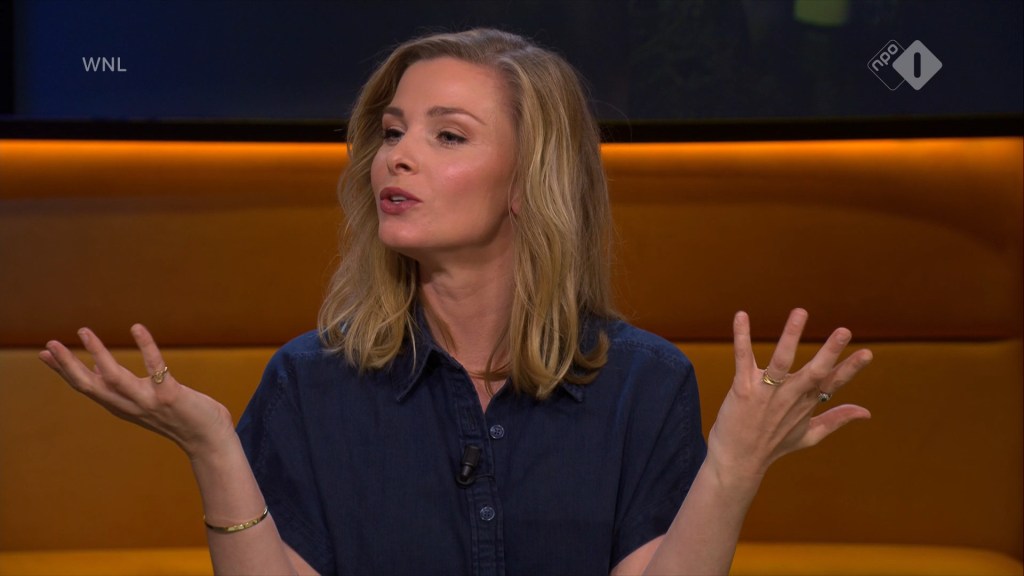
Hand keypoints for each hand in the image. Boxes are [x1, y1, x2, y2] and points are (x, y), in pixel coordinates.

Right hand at [39, 324, 236, 457]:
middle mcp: (129, 406)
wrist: (208, 441)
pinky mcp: (169, 396)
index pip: (86, 387)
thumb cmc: (180, 417)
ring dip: (97, 354)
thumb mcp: (143, 402)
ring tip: (84, 331)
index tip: (45, 354)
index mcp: (122, 406)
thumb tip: (99, 367)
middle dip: (67, 366)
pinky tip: (137, 328)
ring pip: (113, 378)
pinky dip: (146, 347)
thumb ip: (123, 387)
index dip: (64, 371)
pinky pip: (155, 367)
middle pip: (89, 386)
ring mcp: (148, 402)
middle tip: (49, 344)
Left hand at [706, 308, 872, 485]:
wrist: (737, 462)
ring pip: (781, 361)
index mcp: (807, 403)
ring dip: (790, 336)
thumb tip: (866, 412)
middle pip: (814, 371)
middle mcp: (790, 396)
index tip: (868, 352)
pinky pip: (743, 358)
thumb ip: (836, 419)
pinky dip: (742, 336)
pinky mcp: (743, 388)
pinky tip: (741, 316)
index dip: (851, 368)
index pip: (833, 383)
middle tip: (844, 330)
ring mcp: (766, 392)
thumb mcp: (809, 435)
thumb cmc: (772, 446)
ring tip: (800, 313)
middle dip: (829, 351)